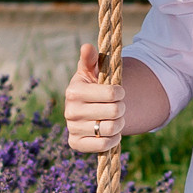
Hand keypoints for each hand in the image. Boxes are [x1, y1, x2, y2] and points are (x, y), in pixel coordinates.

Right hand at [62, 41, 123, 157]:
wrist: (87, 107)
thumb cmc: (92, 84)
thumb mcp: (92, 69)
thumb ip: (91, 58)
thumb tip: (87, 47)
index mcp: (73, 91)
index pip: (112, 93)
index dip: (121, 92)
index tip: (118, 92)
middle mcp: (70, 111)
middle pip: (115, 112)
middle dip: (122, 108)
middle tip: (118, 106)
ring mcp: (72, 128)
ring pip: (111, 129)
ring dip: (120, 124)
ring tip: (116, 119)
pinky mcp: (76, 144)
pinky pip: (104, 145)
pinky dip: (113, 139)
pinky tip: (110, 132)